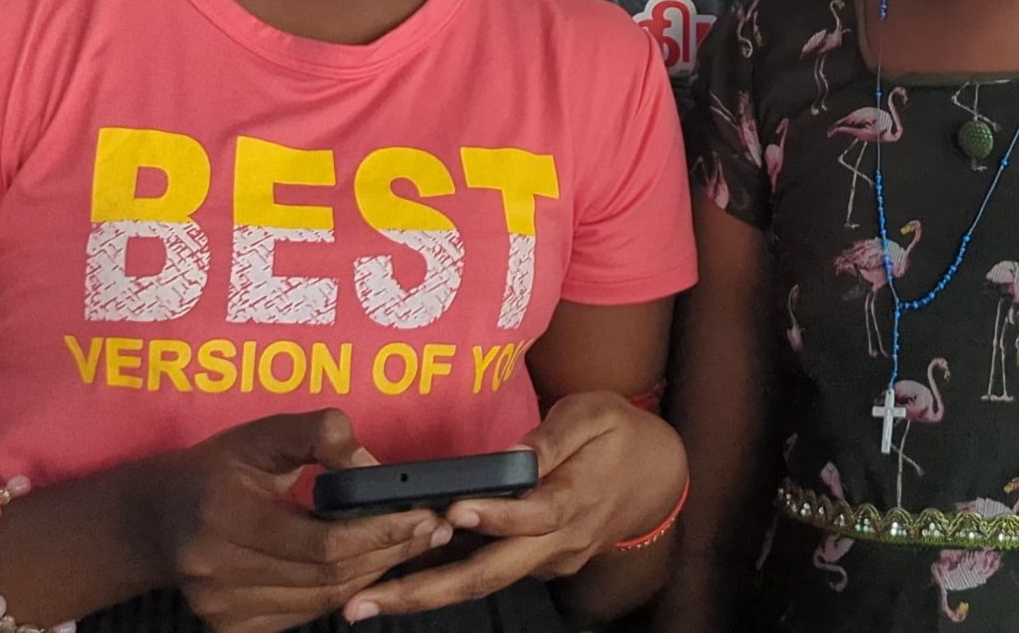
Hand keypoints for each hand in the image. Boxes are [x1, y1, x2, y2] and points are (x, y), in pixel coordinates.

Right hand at [142, 408, 452, 632]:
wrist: (157, 519)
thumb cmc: (220, 469)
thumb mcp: (264, 434)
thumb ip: (320, 434)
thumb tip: (372, 467)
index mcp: (225, 515)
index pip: (322, 540)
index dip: (381, 532)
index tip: (426, 516)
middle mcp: (217, 570)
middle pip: (327, 574)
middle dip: (389, 553)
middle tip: (432, 531)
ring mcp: (220, 607)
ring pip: (321, 600)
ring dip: (373, 574)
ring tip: (408, 546)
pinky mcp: (229, 627)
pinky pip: (303, 614)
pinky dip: (340, 592)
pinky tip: (365, 568)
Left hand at [339, 393, 685, 622]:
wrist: (654, 480)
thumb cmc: (619, 436)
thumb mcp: (596, 415)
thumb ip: (556, 435)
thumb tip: (517, 456)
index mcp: (576, 500)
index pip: (534, 514)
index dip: (496, 515)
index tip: (452, 510)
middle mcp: (557, 542)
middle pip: (490, 573)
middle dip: (425, 590)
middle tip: (366, 600)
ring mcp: (545, 561)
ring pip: (481, 583)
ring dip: (422, 595)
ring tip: (364, 602)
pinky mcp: (533, 564)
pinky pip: (484, 575)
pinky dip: (440, 581)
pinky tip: (393, 584)